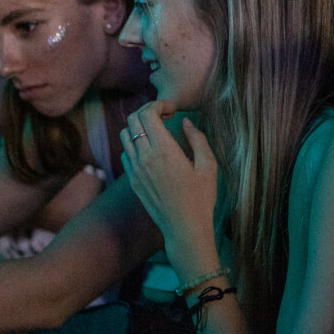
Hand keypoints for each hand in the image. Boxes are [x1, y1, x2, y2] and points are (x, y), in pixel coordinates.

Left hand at [121, 102, 219, 278]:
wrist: (185, 228)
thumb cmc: (201, 198)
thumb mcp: (208, 166)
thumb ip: (197, 139)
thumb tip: (186, 123)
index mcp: (164, 150)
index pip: (148, 113)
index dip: (159, 104)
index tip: (173, 109)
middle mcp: (144, 157)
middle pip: (133, 119)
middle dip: (148, 111)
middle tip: (166, 116)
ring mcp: (135, 170)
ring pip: (125, 134)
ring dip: (139, 126)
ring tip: (157, 131)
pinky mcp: (133, 181)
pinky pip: (125, 153)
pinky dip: (134, 144)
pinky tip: (151, 150)